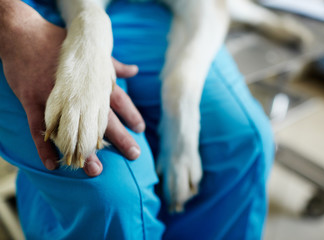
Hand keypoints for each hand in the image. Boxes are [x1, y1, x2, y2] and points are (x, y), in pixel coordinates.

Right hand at [0, 2, 143, 176]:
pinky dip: (46, 147)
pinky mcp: (33, 101)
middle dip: (120, 138)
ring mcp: (56, 99)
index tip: (141, 129)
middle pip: (103, 119)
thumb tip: (134, 71)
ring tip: (95, 170)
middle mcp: (80, 93)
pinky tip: (54, 164)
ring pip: (73, 129)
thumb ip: (114, 66)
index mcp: (94, 81)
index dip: (131, 115)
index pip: (119, 100)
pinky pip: (41, 129)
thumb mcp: (91, 54)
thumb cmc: (60, 46)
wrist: (25, 35)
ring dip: (84, 151)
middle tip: (134, 155)